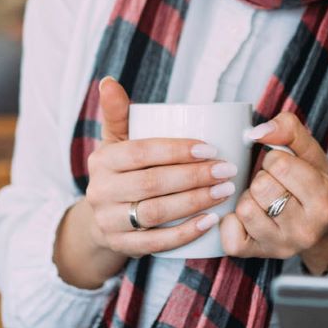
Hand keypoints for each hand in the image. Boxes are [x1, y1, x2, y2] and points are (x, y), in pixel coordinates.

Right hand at [76, 77, 241, 258]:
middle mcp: (100, 191)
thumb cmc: (121, 172)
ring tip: (225, 192)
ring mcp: (110, 222)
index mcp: (102, 160)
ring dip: (194, 202)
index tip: (210, 149)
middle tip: (227, 170)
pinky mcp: (122, 247)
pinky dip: (185, 233)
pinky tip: (210, 222)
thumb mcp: (116, 142)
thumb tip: (108, 81)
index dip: (176, 150)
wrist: (103, 220)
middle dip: (194, 177)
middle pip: (151, 183)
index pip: (140, 152)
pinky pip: (156, 243)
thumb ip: (118, 113)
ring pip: (155, 213)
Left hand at [221, 112, 327, 272]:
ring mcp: (282, 246)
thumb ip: (289, 130)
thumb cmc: (316, 186)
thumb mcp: (312, 153)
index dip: (275, 159)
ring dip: (250, 197)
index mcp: (324, 201)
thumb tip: (255, 132)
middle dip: (263, 177)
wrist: (324, 228)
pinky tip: (249, 218)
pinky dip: (232, 222)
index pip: (280, 165)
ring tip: (265, 200)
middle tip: (277, 185)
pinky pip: (230, 236)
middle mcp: (306, 229)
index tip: (285, 168)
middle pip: (261, 186)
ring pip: (245, 208)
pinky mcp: (259, 256)